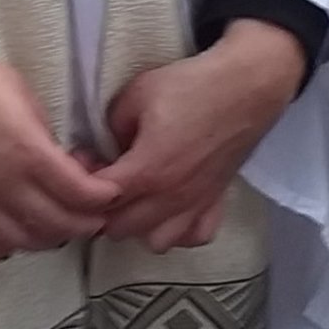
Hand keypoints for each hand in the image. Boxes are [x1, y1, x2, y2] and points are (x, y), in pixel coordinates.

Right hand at [0, 38, 119, 260]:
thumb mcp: (22, 94)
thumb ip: (44, 134)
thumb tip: (60, 160)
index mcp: (26, 152)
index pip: (79, 194)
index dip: (103, 198)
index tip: (109, 193)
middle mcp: (2, 184)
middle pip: (57, 225)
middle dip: (84, 223)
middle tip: (93, 214)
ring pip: (21, 242)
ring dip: (46, 238)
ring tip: (56, 225)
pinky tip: (8, 235)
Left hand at [96, 22, 300, 251]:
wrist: (246, 88)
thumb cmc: (191, 86)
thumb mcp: (135, 95)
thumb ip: (111, 126)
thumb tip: (105, 147)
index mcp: (147, 171)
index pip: (99, 199)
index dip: (82, 184)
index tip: (86, 161)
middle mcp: (171, 197)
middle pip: (121, 229)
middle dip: (104, 209)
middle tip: (104, 178)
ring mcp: (196, 204)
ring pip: (155, 242)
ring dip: (138, 226)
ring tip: (134, 199)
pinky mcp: (217, 202)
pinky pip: (194, 237)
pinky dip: (179, 231)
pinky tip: (171, 210)